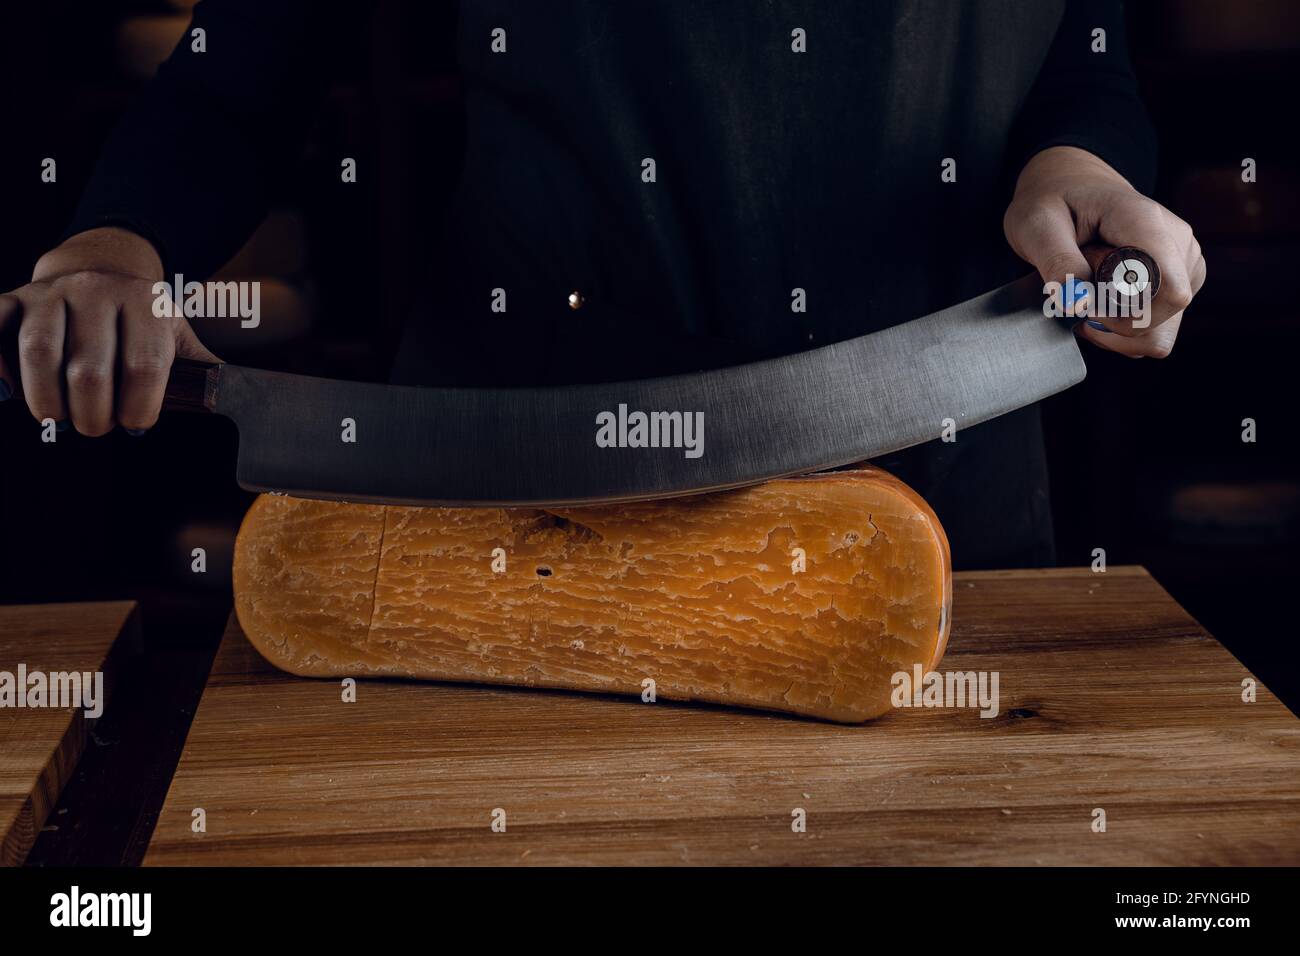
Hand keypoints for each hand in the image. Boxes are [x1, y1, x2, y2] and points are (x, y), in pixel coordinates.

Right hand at [0, 227, 219, 434]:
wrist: (104, 268)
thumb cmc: (144, 319)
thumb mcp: (180, 336)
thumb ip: (205, 370)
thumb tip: (242, 403)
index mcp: (146, 303)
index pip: (144, 367)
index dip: (139, 408)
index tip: (136, 424)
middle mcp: (97, 291)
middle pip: (90, 369)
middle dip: (93, 415)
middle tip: (96, 426)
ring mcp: (51, 293)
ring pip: (39, 353)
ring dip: (46, 400)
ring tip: (58, 419)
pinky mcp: (13, 298)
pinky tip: (9, 392)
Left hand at [1004, 146, 1205, 357]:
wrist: (1070, 185)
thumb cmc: (1051, 201)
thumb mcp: (1036, 225)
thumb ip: (1057, 262)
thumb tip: (1078, 304)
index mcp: (1147, 224)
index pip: (1170, 292)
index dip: (1125, 314)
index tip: (1085, 298)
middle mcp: (1178, 243)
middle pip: (1162, 318)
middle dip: (1111, 319)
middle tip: (1079, 281)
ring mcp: (1184, 263)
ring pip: (1159, 332)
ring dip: (1115, 325)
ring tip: (1089, 286)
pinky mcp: (1179, 280)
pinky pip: (1156, 328)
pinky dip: (1122, 327)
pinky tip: (1099, 300)